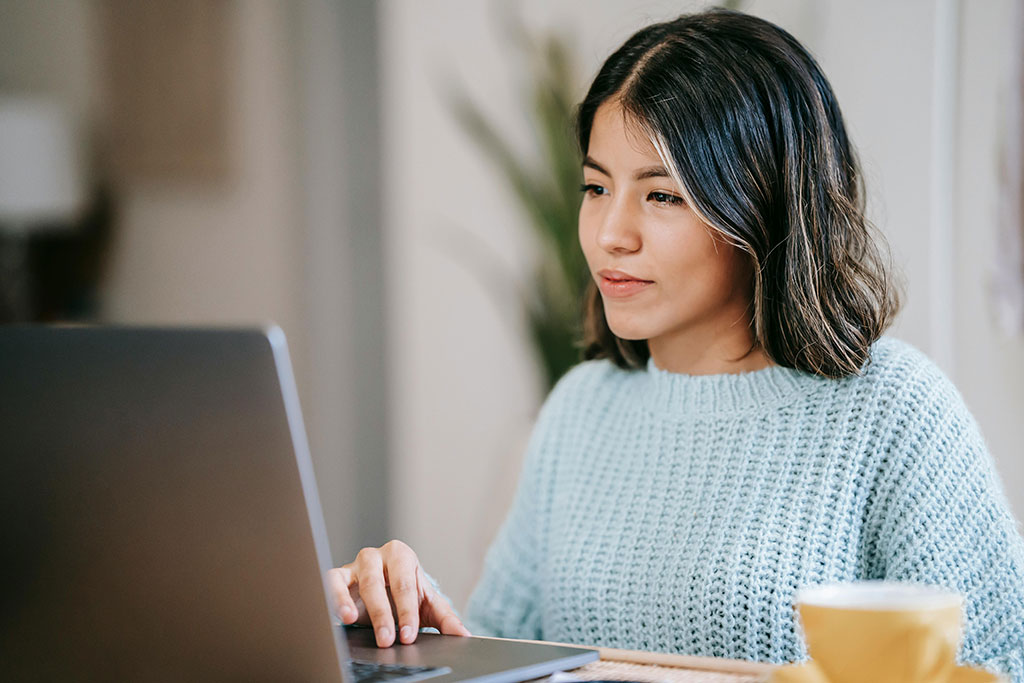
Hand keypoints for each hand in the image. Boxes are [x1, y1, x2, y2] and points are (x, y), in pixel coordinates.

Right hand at [328, 540, 470, 647]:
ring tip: (354, 620)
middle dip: (384, 613)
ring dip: (354, 603)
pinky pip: (331, 582)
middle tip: (388, 639)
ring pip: (355, 581)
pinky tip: (339, 615)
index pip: (405, 584)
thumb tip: (463, 634)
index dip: (407, 611)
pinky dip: (334, 597)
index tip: (408, 635)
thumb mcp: (427, 605)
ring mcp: (356, 565)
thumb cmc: (407, 594)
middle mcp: (378, 556)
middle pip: (379, 583)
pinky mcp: (339, 576)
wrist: (387, 591)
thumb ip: (445, 618)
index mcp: (402, 556)